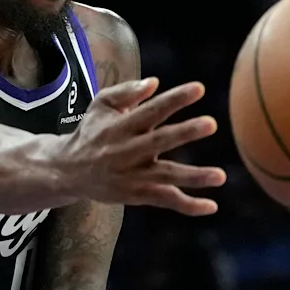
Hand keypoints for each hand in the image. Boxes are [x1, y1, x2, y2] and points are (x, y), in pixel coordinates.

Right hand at [53, 78, 224, 215]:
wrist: (68, 171)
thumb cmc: (91, 132)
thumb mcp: (100, 105)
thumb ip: (126, 92)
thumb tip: (155, 82)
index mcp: (123, 125)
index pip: (152, 110)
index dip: (175, 99)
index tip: (199, 88)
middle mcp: (129, 150)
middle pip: (160, 141)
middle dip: (186, 132)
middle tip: (211, 123)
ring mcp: (133, 175)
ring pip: (167, 176)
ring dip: (193, 176)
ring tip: (221, 176)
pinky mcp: (137, 195)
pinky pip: (165, 201)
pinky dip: (188, 206)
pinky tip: (211, 206)